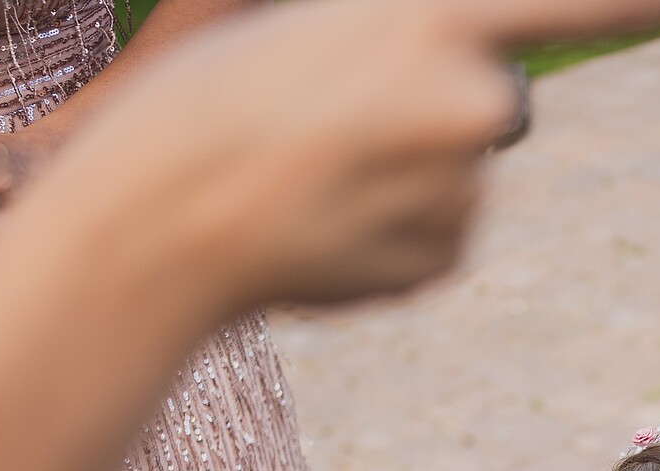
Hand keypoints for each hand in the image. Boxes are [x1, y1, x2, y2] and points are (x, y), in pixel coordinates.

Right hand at [40, 0, 659, 314]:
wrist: (155, 216)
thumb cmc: (216, 97)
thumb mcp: (318, 23)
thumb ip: (413, 36)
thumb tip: (487, 80)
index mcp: (437, 14)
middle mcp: (475, 97)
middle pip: (505, 103)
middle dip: (445, 109)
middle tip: (343, 122)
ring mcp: (465, 188)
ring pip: (466, 176)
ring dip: (406, 175)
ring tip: (318, 175)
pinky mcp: (445, 258)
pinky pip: (443, 233)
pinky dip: (393, 231)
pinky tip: (329, 226)